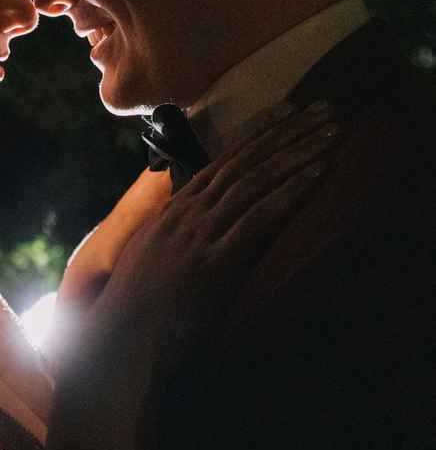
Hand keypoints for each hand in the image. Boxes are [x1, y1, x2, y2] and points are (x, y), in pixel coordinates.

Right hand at [44, 100, 340, 449]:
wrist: (120, 341)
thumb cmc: (136, 309)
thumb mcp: (152, 261)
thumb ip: (176, 237)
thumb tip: (198, 226)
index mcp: (175, 212)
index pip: (221, 160)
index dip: (256, 133)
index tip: (285, 111)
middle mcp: (189, 214)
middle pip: (244, 161)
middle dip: (285, 132)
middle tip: (321, 108)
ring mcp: (202, 235)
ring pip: (255, 180)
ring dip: (297, 152)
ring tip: (330, 131)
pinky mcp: (216, 262)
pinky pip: (260, 218)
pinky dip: (290, 192)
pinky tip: (317, 173)